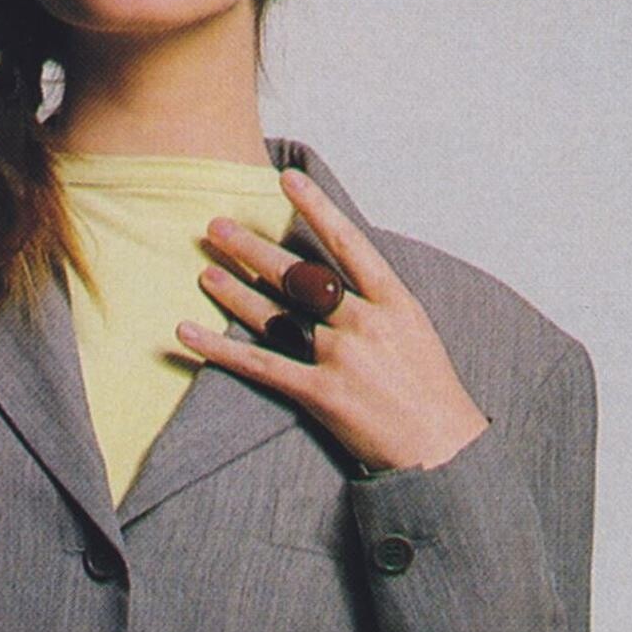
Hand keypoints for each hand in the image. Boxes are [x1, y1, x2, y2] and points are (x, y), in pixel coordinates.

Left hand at [174, 164, 490, 474]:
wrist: (442, 452)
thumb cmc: (430, 394)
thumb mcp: (415, 332)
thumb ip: (378, 302)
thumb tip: (341, 276)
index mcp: (393, 301)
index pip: (348, 242)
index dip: (315, 207)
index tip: (286, 180)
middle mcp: (364, 322)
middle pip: (300, 276)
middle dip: (255, 249)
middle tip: (218, 225)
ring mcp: (341, 358)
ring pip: (276, 314)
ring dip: (236, 290)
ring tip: (205, 269)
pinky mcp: (320, 395)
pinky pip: (260, 366)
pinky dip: (220, 350)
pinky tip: (188, 333)